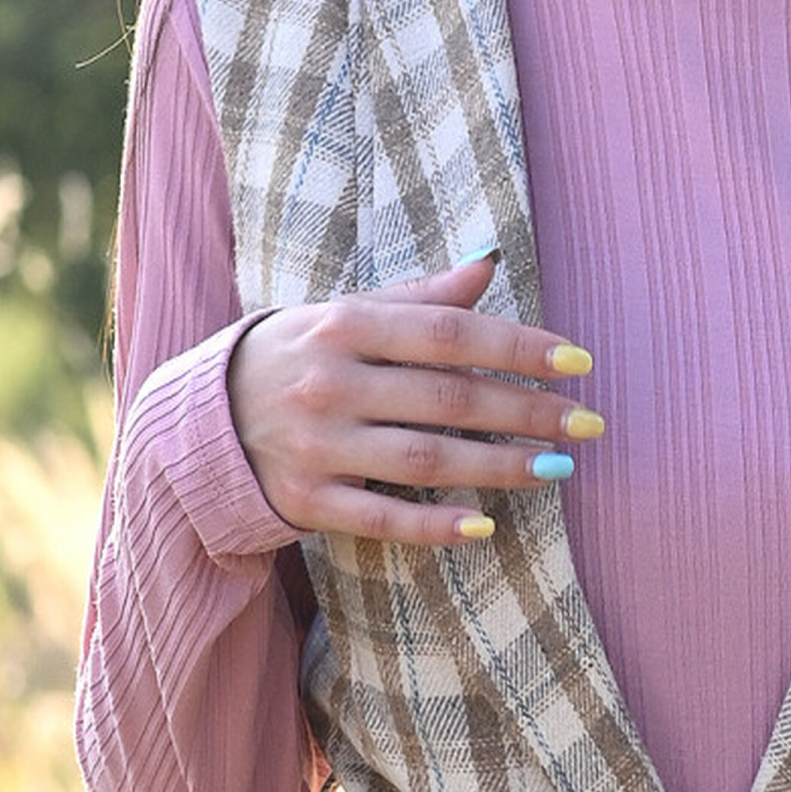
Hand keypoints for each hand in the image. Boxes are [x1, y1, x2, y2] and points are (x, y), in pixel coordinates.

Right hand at [225, 251, 601, 544]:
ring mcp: (319, 445)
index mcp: (346, 324)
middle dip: (528, 412)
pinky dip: (435, 523)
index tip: (579, 362)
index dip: (519, 347)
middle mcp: (332, 383)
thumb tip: (488, 267)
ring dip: (501, 467)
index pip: (450, 334)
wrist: (202, 418)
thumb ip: (419, 297)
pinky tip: (486, 524)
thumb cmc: (298, 356)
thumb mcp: (347, 314)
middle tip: (588, 425)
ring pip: (426, 459)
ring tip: (559, 469)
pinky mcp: (308, 501)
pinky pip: (383, 517)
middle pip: (449, 399)